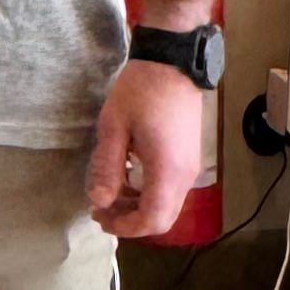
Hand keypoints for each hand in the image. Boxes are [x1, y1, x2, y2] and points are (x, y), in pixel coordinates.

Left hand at [88, 56, 205, 239]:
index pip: (152, 219)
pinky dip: (149, 193)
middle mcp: (185, 176)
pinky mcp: (189, 157)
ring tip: (110, 193)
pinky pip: (171, 189)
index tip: (99, 215)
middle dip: (130, 221)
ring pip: (168, 205)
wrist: (172, 63)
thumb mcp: (114, 126)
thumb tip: (99, 201)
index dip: (125, 226)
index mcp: (167, 171)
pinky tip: (128, 176)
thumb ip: (107, 166)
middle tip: (101, 208)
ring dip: (138, 206)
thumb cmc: (140, 91)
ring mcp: (190, 167)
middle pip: (162, 219)